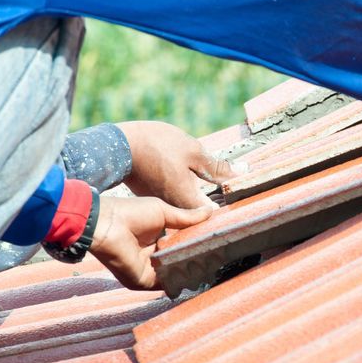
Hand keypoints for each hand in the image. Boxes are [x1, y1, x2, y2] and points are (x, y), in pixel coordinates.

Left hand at [90, 195, 211, 289]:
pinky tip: (195, 274)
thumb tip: (211, 211)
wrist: (107, 224)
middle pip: (180, 263)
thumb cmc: (131, 213)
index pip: (181, 247)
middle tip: (219, 258)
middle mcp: (153, 257)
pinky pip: (165, 284)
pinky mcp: (143, 281)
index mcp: (157, 240)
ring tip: (212, 267)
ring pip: (175, 275)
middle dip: (197, 262)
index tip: (216, 244)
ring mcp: (148, 271)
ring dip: (190, 272)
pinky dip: (179, 281)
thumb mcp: (164, 212)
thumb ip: (187, 217)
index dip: (197, 246)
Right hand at [117, 121, 245, 208]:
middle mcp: (174, 214)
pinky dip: (182, 196)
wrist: (118, 145)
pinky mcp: (152, 200)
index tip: (241, 201)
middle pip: (202, 217)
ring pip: (187, 211)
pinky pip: (173, 203)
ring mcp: (161, 209)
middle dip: (217, 207)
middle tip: (231, 195)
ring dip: (199, 202)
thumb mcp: (194, 152)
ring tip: (212, 187)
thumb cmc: (157, 145)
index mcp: (188, 203)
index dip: (230, 208)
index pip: (217, 216)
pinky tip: (188, 182)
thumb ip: (219, 168)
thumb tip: (243, 174)